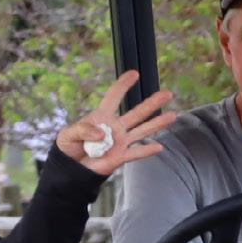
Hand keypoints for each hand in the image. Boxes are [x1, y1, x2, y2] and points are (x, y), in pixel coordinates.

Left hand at [53, 71, 177, 177]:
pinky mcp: (120, 157)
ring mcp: (120, 141)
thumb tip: (102, 134)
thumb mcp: (68, 135)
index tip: (134, 74)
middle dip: (152, 103)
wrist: (70, 169)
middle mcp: (115, 127)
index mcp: (102, 116)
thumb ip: (83, 130)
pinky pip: (135, 153)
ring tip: (173, 116)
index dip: (123, 85)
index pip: (114, 97)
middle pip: (137, 112)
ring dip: (157, 124)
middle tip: (168, 93)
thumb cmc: (69, 148)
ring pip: (142, 130)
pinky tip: (159, 148)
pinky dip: (146, 151)